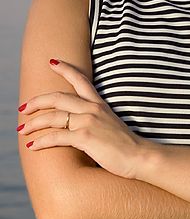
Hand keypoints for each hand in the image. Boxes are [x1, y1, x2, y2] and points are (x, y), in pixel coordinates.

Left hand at [17, 59, 153, 178]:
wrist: (139, 156)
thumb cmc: (126, 145)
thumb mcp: (110, 125)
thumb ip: (96, 120)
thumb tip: (79, 125)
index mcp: (99, 104)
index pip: (81, 81)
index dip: (65, 69)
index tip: (52, 62)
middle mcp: (92, 109)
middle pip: (57, 98)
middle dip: (36, 101)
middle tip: (23, 107)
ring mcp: (88, 122)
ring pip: (53, 117)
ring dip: (33, 123)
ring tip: (22, 129)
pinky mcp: (85, 137)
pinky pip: (56, 136)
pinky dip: (41, 141)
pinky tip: (32, 145)